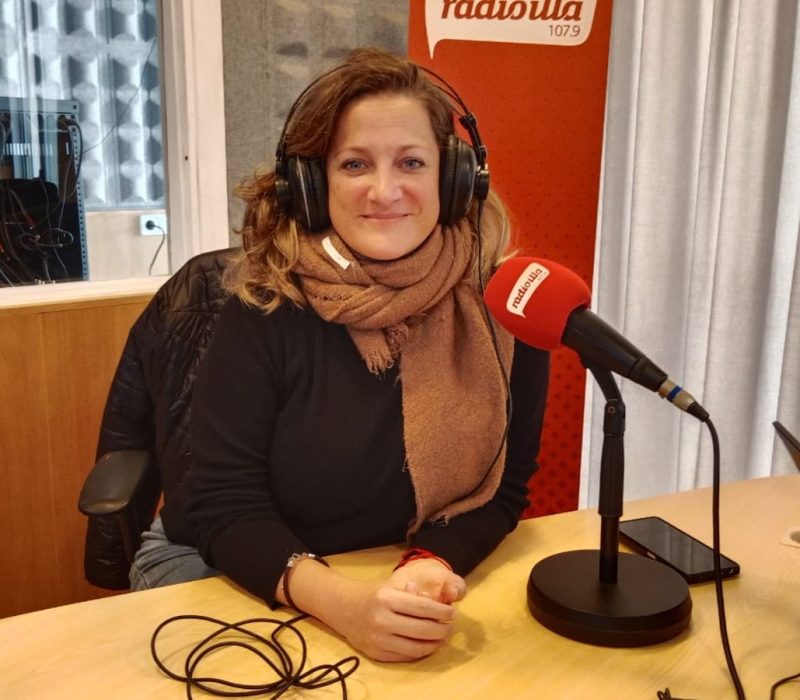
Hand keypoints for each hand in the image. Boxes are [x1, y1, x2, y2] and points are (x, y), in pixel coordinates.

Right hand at [279, 560, 457, 661]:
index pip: (423, 607)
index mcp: (387, 598)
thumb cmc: (373, 594)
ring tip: (442, 637)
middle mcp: (382, 619)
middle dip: (442, 629)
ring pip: (416, 647)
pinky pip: (405, 656)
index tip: (453, 613)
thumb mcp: (391, 585)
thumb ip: (413, 592)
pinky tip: (427, 645)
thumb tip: (436, 600)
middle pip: (422, 629)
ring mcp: (378, 639)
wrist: (344, 608)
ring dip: (434, 644)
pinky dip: (420, 652)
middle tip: (451, 626)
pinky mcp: (376, 653)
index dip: (442, 612)